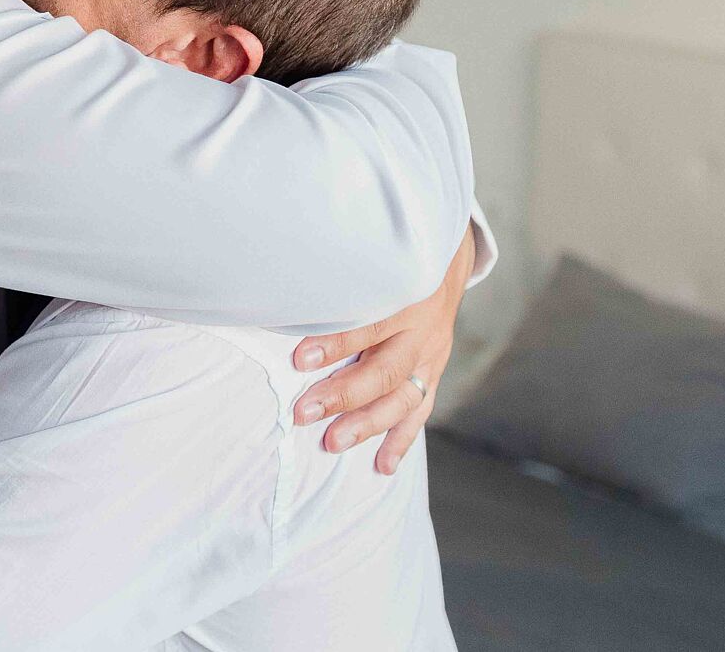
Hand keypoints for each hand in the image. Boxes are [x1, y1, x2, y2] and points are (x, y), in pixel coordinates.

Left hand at [290, 222, 475, 474]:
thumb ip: (337, 277)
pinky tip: (382, 465)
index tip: (299, 359)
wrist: (442, 262)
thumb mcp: (369, 259)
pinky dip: (400, 440)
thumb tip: (282, 287)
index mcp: (405, 295)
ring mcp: (432, 356)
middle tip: (303, 413)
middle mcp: (421, 330)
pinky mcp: (434, 373)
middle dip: (342, 395)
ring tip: (332, 443)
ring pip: (402, 398)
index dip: (335, 344)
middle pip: (383, 370)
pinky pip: (419, 412)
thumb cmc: (388, 261)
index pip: (369, 325)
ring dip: (367, 424)